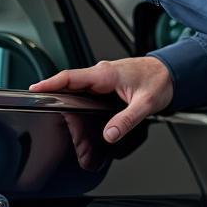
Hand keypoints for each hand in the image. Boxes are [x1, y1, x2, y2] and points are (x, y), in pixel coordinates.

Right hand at [30, 57, 173, 143]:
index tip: (35, 89)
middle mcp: (102, 72)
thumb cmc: (159, 81)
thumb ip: (125, 121)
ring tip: (50, 104)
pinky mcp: (107, 80)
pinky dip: (75, 93)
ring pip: (77, 83)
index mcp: (107, 73)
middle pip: (70, 80)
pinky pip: (85, 86)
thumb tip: (109, 134)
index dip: (51, 83)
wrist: (171, 72)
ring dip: (63, 91)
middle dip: (52, 89)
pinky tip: (72, 103)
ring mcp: (104, 76)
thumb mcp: (145, 104)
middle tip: (37, 101)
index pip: (72, 77)